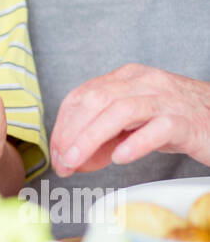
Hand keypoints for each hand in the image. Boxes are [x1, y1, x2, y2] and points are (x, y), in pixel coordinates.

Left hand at [50, 63, 209, 175]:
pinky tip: (120, 158)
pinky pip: (157, 128)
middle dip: (72, 134)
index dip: (63, 125)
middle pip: (96, 100)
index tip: (55, 152)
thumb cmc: (179, 121)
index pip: (83, 95)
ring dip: (91, 138)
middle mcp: (145, 82)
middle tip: (62, 163)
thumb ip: (105, 134)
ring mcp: (167, 100)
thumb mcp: (137, 122)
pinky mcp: (186, 122)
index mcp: (128, 78)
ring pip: (120, 111)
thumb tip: (73, 157)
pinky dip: (135, 143)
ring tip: (77, 163)